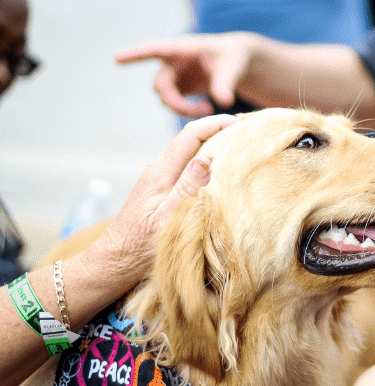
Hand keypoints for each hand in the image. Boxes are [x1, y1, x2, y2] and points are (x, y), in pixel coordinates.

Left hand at [79, 114, 238, 291]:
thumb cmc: (140, 246)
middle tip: (248, 133)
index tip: (241, 122)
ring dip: (214, 147)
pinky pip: (187, 169)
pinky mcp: (161, 191)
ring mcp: (159, 180)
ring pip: (190, 154)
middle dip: (219, 131)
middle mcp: (159, 170)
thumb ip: (186, 189)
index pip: (190, 135)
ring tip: (240, 150)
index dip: (216, 123)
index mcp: (160, 172)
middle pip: (191, 140)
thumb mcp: (167, 219)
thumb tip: (206, 158)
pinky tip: (221, 174)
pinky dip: (206, 164)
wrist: (114, 263)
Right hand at [115, 33, 255, 117]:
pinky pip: (174, 102)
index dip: (136, 54)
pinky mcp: (179, 87)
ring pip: (165, 97)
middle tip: (204, 111)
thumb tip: (224, 103)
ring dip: (183, 108)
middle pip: (161, 85)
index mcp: (183, 48)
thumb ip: (226, 84)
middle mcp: (173, 61)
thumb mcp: (233, 67)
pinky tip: (205, 109)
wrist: (238, 62)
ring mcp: (174, 75)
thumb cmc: (234, 57)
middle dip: (176, 102)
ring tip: (208, 109)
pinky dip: (186, 110)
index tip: (116, 58)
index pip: (156, 50)